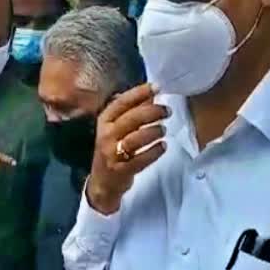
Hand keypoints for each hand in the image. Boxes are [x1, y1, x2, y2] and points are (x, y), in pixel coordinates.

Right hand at [87, 83, 168, 214]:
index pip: (121, 103)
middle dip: (152, 112)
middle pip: (130, 119)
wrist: (102, 182)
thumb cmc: (112, 150)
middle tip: (167, 110)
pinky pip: (141, 159)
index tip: (156, 87)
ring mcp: (112, 153)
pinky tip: (163, 146)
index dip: (139, 93)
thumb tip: (152, 94)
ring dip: (153, 132)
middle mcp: (106, 135)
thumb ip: (133, 111)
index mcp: (104, 121)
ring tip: (164, 129)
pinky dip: (154, 152)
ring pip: (135, 138)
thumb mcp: (116, 129)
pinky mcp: (121, 170)